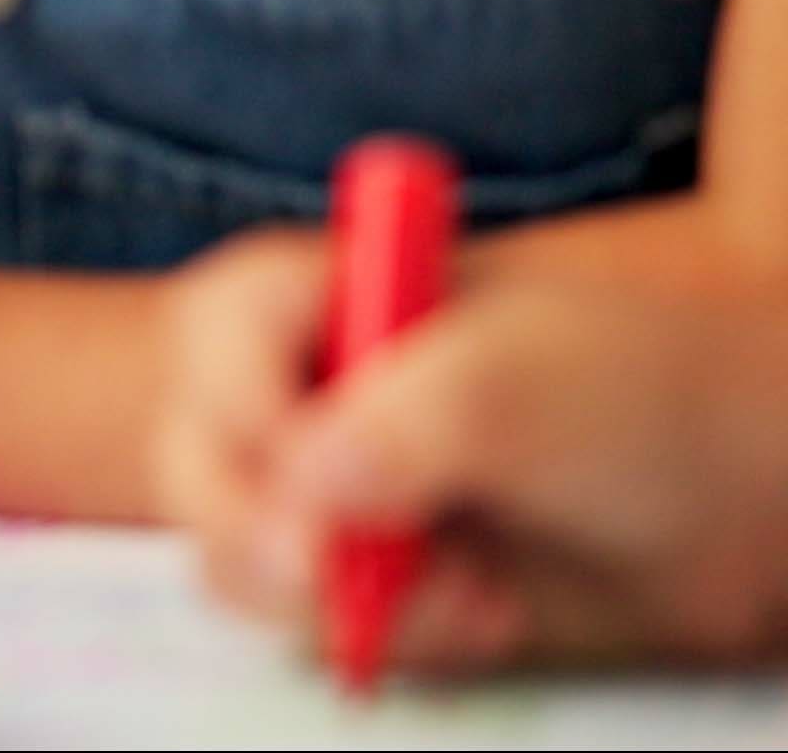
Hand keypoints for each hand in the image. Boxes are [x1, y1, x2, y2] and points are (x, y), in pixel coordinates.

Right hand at [166, 238, 787, 670]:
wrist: (736, 492)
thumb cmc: (643, 392)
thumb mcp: (529, 380)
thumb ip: (411, 420)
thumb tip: (305, 488)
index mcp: (317, 295)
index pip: (218, 342)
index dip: (248, 414)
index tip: (311, 479)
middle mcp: (296, 388)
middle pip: (198, 463)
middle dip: (270, 536)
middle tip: (341, 576)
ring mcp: (321, 488)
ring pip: (238, 559)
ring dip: (339, 600)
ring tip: (469, 595)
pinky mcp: (357, 575)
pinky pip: (309, 625)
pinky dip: (382, 638)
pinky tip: (478, 615)